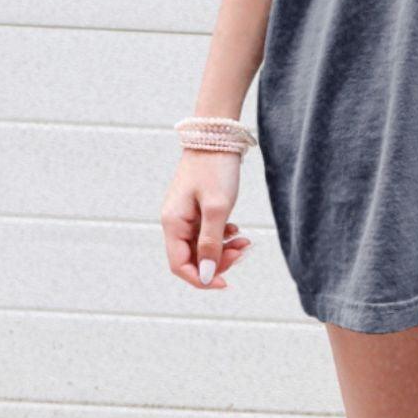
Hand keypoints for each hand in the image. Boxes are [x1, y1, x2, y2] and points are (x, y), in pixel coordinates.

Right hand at [161, 149, 252, 290]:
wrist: (216, 135)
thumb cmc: (215, 169)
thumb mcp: (217, 208)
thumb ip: (211, 243)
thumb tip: (207, 275)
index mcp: (173, 223)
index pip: (180, 266)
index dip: (201, 279)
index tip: (226, 282)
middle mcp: (175, 221)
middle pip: (192, 258)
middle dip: (218, 262)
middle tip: (242, 251)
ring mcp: (185, 214)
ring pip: (202, 246)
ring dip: (223, 249)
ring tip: (245, 241)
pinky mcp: (197, 207)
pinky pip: (207, 233)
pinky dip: (223, 236)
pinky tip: (237, 230)